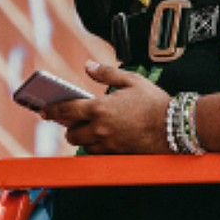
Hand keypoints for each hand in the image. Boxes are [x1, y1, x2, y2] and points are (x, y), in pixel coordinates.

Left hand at [43, 61, 170, 153]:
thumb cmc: (155, 102)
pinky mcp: (118, 154)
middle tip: (71, 121)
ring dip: (82, 138)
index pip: (67, 110)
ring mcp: (109, 144)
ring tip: (86, 129)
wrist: (175, 126)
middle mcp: (101, 128)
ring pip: (84, 146)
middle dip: (69, 128)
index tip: (44, 110)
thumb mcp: (131, 80)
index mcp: (100, 108)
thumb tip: (88, 66)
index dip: (52, 110)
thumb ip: (106, 73)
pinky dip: (96, 146)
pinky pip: (99, 153)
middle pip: (72, 133)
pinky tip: (102, 138)